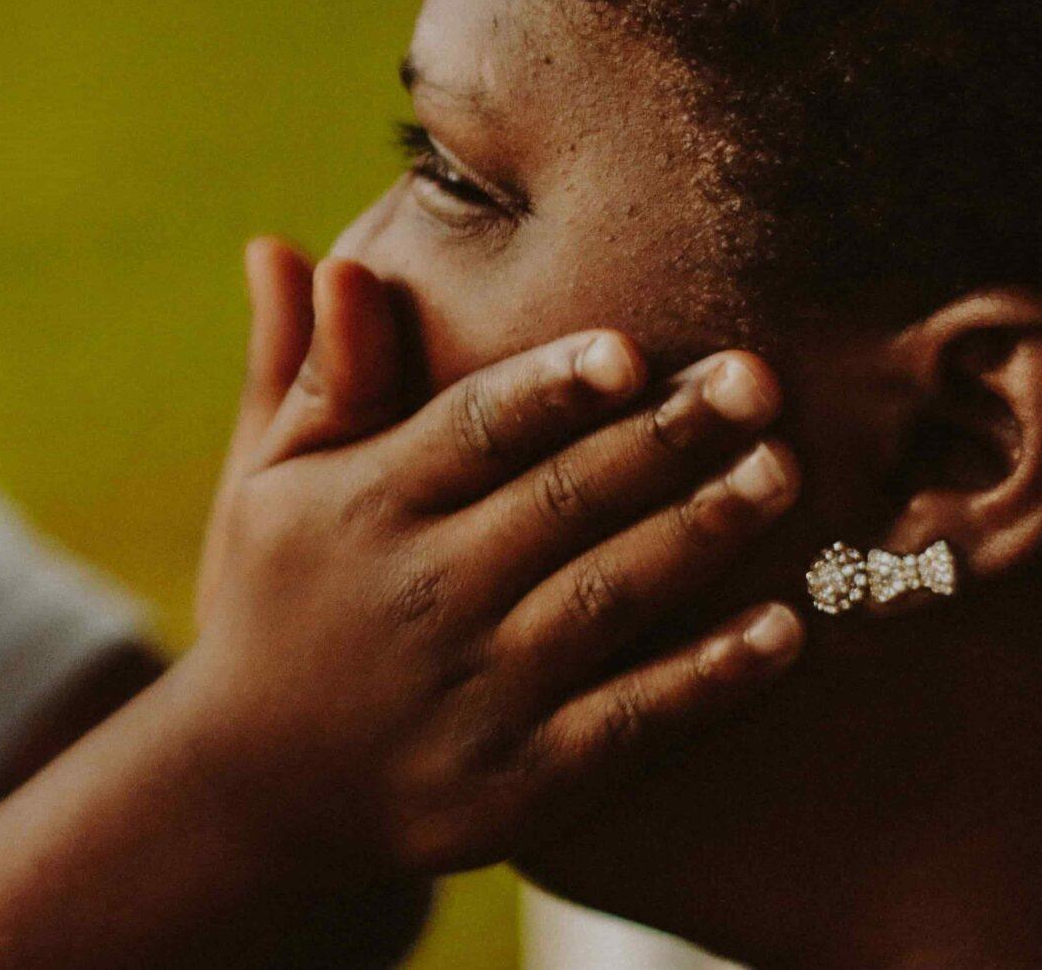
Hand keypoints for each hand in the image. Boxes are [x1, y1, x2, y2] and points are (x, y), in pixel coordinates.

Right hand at [178, 238, 802, 876]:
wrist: (255, 789)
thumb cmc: (277, 599)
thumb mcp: (270, 482)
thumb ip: (315, 371)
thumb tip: (306, 252)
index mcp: (363, 507)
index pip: (470, 432)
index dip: (551, 389)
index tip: (630, 349)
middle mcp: (420, 593)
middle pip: (559, 502)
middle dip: (663, 439)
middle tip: (758, 381)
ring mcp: (475, 692)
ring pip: (607, 599)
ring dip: (701, 534)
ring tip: (784, 473)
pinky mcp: (522, 783)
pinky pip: (631, 721)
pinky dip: (710, 677)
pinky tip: (786, 629)